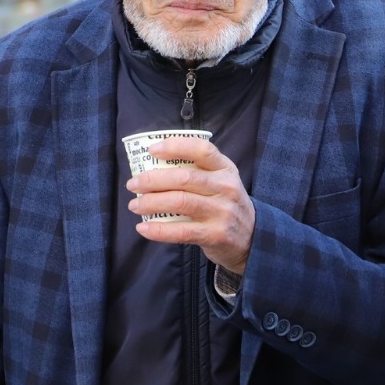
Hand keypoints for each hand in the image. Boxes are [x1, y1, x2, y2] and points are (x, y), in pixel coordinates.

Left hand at [128, 136, 254, 274]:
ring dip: (151, 203)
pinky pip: (181, 230)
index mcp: (225, 168)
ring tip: (135, 205)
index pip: (201, 149)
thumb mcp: (221, 181)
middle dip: (152, 180)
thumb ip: (197, 171)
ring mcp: (222, 212)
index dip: (175, 146)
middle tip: (133, 184)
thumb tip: (152, 165)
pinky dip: (158, 230)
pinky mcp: (215, 234)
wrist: (252, 238)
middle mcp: (225, 187)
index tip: (151, 150)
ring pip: (180, 202)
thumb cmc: (225, 204)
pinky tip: (143, 228)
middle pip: (184, 178)